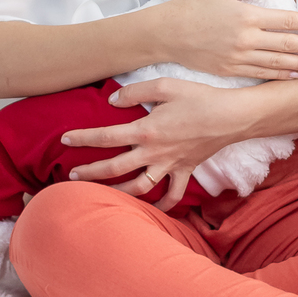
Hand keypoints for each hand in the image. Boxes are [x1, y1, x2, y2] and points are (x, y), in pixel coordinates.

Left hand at [63, 79, 262, 211]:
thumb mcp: (165, 85)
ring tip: (102, 196)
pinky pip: (173, 195)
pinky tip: (151, 211)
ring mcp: (170, 165)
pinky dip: (162, 207)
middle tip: (72, 177)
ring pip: (139, 188)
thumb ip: (135, 93)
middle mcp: (154, 152)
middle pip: (115, 168)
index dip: (82, 138)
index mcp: (146, 130)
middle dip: (91, 173)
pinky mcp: (185, 171)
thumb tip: (113, 102)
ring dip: (118, 194)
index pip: (105, 136)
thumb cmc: (199, 97)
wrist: (232, 116)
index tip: (65, 140)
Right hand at [162, 0, 297, 79]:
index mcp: (247, 16)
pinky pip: (260, 75)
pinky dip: (279, 76)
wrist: (166, 33)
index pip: (288, 21)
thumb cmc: (194, 4)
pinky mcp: (229, 71)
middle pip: (288, 46)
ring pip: (277, 64)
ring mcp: (237, 58)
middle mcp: (245, 39)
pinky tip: (293, 75)